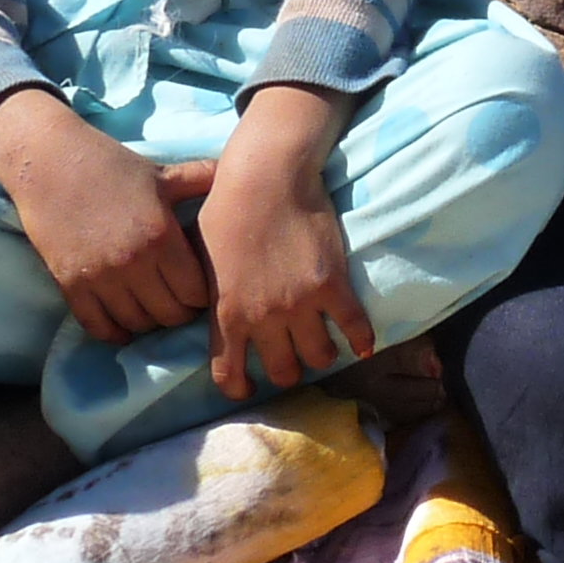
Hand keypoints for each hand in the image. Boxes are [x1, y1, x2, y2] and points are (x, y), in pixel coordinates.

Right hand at [0, 87, 212, 343]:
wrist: (48, 161)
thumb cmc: (110, 165)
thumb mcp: (162, 172)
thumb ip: (201, 179)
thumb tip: (239, 172)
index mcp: (161, 237)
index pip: (197, 293)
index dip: (203, 295)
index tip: (200, 287)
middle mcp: (133, 263)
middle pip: (170, 315)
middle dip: (179, 312)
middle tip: (178, 301)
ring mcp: (99, 278)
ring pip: (137, 325)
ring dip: (148, 322)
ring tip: (152, 307)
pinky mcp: (70, 285)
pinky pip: (99, 327)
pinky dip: (115, 331)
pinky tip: (123, 321)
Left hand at [189, 84, 371, 397]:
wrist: (266, 175)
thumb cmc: (225, 208)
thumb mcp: (200, 258)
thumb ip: (207, 294)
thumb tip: (204, 316)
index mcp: (226, 312)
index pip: (229, 373)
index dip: (239, 387)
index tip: (247, 387)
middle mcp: (263, 317)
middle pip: (283, 371)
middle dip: (287, 370)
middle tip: (291, 358)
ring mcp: (300, 303)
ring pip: (319, 356)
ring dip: (321, 355)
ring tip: (323, 344)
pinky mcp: (332, 285)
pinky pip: (354, 327)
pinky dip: (361, 339)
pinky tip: (363, 343)